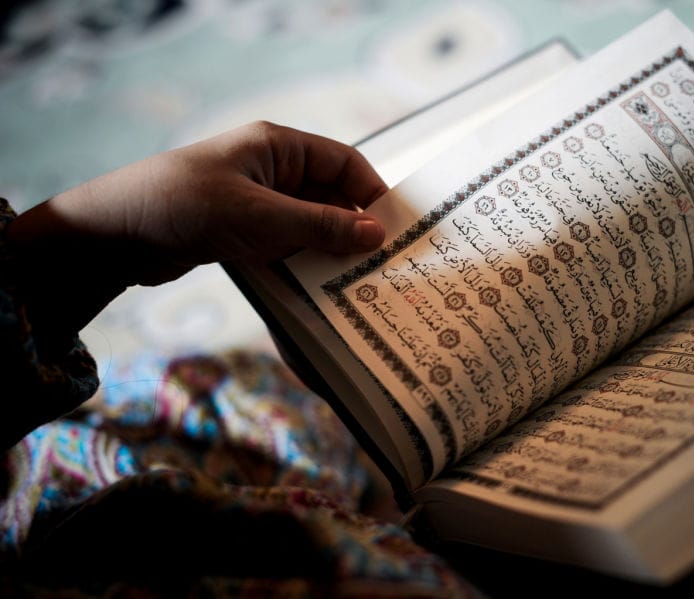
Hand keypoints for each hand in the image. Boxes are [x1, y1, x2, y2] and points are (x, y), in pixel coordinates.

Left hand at [7, 121, 388, 336]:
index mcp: (278, 147)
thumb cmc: (185, 206)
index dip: (372, 194)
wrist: (114, 234)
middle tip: (382, 265)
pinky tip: (320, 290)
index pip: (344, 163)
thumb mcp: (260, 217)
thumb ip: (320, 226)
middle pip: (330, 196)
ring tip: (358, 283)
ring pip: (310, 226)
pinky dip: (304, 264)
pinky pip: (287, 246)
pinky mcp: (243, 233)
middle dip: (354, 228)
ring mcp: (258, 203)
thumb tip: (376, 234)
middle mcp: (272, 171)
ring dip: (330, 251)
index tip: (396, 230)